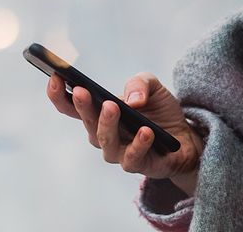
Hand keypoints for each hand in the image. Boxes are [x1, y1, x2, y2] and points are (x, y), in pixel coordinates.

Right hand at [45, 72, 203, 194]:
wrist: (187, 137)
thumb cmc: (160, 112)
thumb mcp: (152, 86)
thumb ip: (140, 83)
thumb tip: (131, 100)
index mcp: (98, 113)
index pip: (70, 106)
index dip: (58, 94)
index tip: (54, 77)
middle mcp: (103, 134)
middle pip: (86, 122)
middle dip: (82, 106)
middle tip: (82, 91)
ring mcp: (119, 152)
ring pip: (105, 141)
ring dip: (107, 124)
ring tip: (113, 106)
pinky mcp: (140, 165)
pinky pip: (133, 158)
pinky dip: (138, 144)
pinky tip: (145, 132)